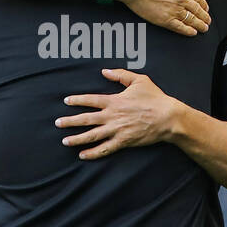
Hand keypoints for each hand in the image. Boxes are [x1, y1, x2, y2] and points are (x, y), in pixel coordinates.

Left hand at [54, 69, 178, 159]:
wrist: (168, 118)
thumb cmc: (155, 98)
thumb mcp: (139, 80)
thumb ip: (120, 75)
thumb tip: (105, 71)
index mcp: (114, 101)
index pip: (90, 100)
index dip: (77, 100)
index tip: (66, 101)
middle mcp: (112, 116)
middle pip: (86, 119)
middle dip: (70, 121)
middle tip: (57, 123)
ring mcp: (117, 130)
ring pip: (92, 136)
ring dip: (77, 139)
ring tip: (65, 141)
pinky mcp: (124, 141)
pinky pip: (105, 149)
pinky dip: (93, 153)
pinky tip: (82, 155)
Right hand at [118, 0, 209, 35]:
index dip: (203, 4)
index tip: (206, 8)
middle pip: (197, 10)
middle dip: (204, 16)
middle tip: (208, 21)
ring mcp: (173, 10)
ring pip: (191, 19)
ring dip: (199, 25)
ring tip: (204, 28)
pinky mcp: (164, 19)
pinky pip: (180, 27)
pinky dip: (188, 31)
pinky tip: (193, 33)